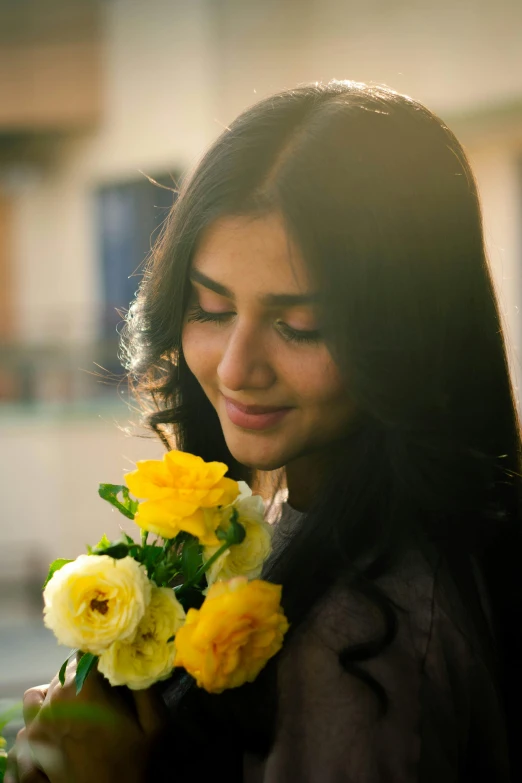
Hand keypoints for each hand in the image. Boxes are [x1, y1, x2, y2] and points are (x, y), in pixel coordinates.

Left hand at [5, 659, 168, 782]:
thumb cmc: (132, 765)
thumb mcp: (154, 724)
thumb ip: (145, 686)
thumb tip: (135, 659)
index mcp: (82, 689)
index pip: (88, 652)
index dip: (102, 657)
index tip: (114, 668)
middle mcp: (53, 702)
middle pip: (66, 671)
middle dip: (84, 676)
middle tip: (104, 695)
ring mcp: (36, 726)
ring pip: (43, 692)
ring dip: (59, 694)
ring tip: (79, 710)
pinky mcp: (29, 748)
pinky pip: (29, 718)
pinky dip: (41, 717)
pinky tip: (60, 728)